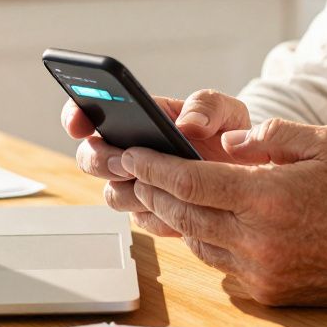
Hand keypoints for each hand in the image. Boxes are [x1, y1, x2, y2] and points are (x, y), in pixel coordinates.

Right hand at [63, 90, 251, 235]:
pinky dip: (156, 214)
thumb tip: (187, 124)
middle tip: (127, 161)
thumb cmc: (232, 135)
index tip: (79, 123)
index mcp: (139, 118)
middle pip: (91, 158)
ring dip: (129, 191)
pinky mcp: (153, 212)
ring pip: (112, 193)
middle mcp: (132, 152)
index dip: (76, 115)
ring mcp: (139, 184)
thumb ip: (207, 107)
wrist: (251, 176)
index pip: (91, 112)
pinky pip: (141, 218)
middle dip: (102, 161)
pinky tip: (180, 207)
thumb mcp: (227, 111)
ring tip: (157, 185)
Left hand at [122, 118, 326, 305]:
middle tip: (129, 171)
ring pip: (196, 240)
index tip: (128, 153)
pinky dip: (205, 240)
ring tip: (155, 193)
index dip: (151, 165)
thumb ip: (271, 135)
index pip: (189, 180)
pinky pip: (220, 263)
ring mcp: (260, 268)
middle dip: (150, 189)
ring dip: (173, 217)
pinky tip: (201, 222)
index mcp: (266, 196)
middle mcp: (257, 237)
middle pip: (182, 213)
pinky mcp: (268, 290)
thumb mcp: (324, 142)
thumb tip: (227, 141)